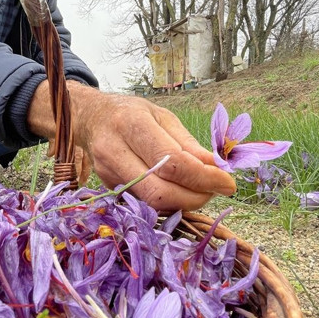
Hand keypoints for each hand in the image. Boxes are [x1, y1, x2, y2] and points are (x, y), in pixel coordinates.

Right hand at [29, 83, 235, 209]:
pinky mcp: (109, 188)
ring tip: (200, 189)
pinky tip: (179, 191)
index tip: (228, 182)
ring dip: (183, 203)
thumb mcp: (163, 117)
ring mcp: (108, 174)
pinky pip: (144, 204)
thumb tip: (217, 168)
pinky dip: (168, 203)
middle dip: (195, 197)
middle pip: (159, 191)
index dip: (204, 177)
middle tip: (216, 190)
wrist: (90, 119)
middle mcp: (114, 152)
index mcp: (131, 125)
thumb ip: (189, 144)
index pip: (172, 162)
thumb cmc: (131, 113)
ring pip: (151, 203)